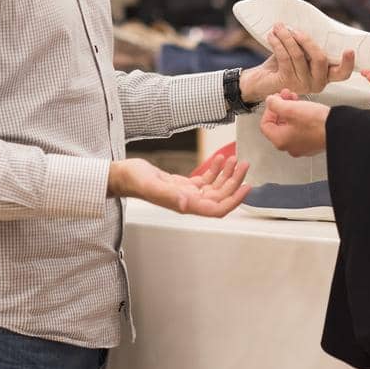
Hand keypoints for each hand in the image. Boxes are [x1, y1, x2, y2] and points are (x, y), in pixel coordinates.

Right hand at [107, 154, 250, 217]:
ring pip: (214, 188)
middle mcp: (188, 202)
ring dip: (226, 175)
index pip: (217, 209)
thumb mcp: (151, 185)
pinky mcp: (182, 185)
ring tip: (235, 159)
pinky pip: (204, 180)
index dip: (234, 201)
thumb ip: (169, 195)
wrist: (122, 175)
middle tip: (244, 165)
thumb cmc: (133, 180)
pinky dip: (214, 169)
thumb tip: (186, 203)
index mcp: (184, 205)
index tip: (246, 187)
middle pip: (219, 197)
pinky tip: (219, 159)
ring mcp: (186, 194)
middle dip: (234, 182)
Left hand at [240, 23, 354, 103]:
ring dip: (287, 37)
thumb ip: (308, 45)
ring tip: (279, 27)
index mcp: (325, 75)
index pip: (342, 73)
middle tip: (295, 29)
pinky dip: (278, 43)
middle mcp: (317, 83)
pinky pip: (285, 57)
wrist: (260, 80)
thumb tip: (311, 23)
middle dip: (307, 40)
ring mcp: (303, 85)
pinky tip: (272, 36)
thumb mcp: (299, 53)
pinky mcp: (287, 82)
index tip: (349, 50)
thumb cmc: (281, 64)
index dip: (348, 63)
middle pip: (320, 58)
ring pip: (299, 55)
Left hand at [260, 91, 330, 156]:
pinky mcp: (313, 142)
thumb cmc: (317, 123)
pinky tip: (307, 109)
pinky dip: (300, 117)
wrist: (340, 129)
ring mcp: (302, 146)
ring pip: (290, 125)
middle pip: (278, 124)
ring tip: (297, 99)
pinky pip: (301, 129)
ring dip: (291, 110)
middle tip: (287, 96)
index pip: (265, 124)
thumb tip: (269, 102)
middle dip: (281, 107)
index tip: (275, 100)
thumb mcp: (291, 108)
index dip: (269, 109)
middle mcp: (290, 146)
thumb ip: (275, 104)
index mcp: (281, 141)